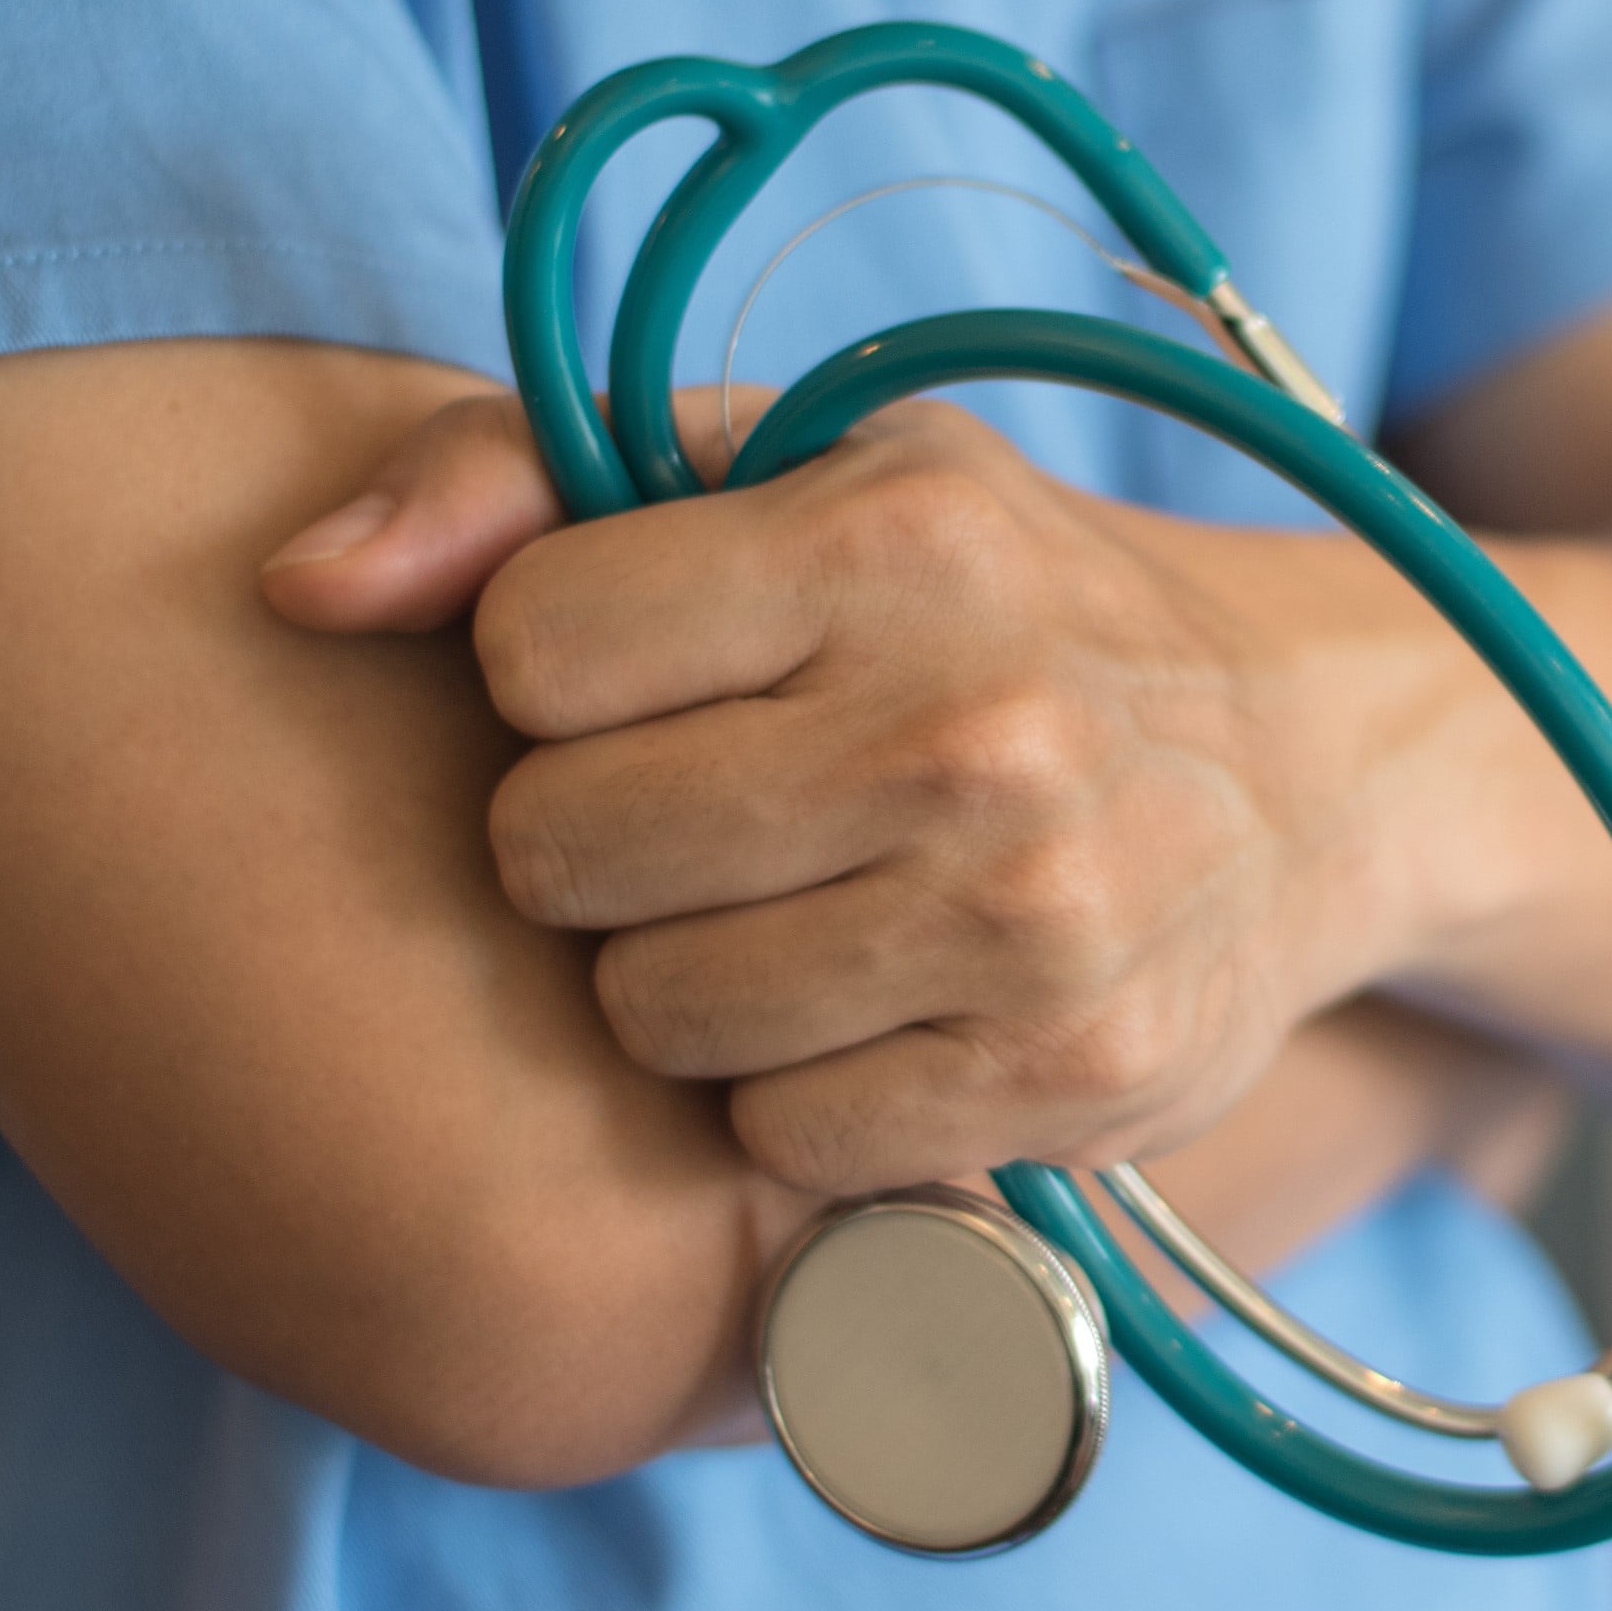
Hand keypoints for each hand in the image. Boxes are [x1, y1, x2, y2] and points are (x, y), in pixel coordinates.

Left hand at [265, 388, 1412, 1195]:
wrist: (1317, 769)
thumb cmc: (1008, 605)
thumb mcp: (810, 468)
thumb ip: (528, 479)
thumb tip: (294, 590)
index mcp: (897, 539)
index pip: (531, 652)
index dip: (557, 682)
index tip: (656, 685)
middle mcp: (975, 729)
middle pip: (562, 854)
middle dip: (600, 848)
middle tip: (713, 822)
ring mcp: (1032, 920)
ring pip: (657, 1017)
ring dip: (692, 985)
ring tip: (800, 918)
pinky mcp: (1071, 1078)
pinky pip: (784, 1141)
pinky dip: (803, 1098)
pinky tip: (883, 1015)